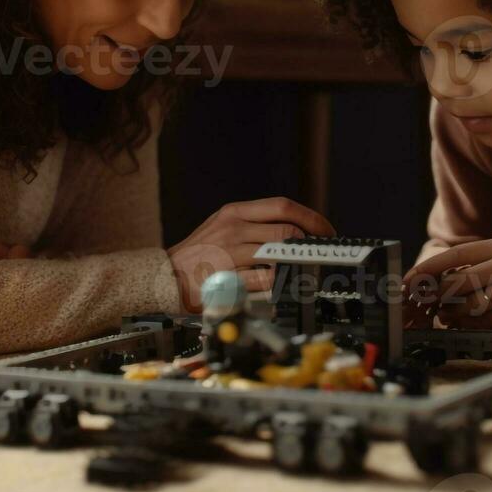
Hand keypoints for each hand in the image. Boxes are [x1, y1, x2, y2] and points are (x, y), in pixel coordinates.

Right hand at [167, 197, 333, 313]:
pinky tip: (286, 285)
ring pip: (279, 253)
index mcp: (235, 212)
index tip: (325, 230)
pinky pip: (265, 280)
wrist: (165, 275)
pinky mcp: (228, 278)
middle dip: (311, 243)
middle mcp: (233, 228)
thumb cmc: (199, 253)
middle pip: (286, 229)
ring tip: (309, 269)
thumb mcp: (222, 225)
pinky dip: (282, 283)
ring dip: (299, 263)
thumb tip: (294, 229)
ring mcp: (230, 252)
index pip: (282, 206)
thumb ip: (254, 224)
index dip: (311, 218)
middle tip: (322, 254)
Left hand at [403, 238, 491, 329]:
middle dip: (437, 295)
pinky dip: (468, 323)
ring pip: (466, 303)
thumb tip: (440, 280)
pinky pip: (482, 321)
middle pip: (455, 281)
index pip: (453, 255)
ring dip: (451, 312)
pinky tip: (465, 322)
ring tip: (448, 314)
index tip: (409, 280)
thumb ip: (479, 264)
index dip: (426, 269)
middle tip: (429, 303)